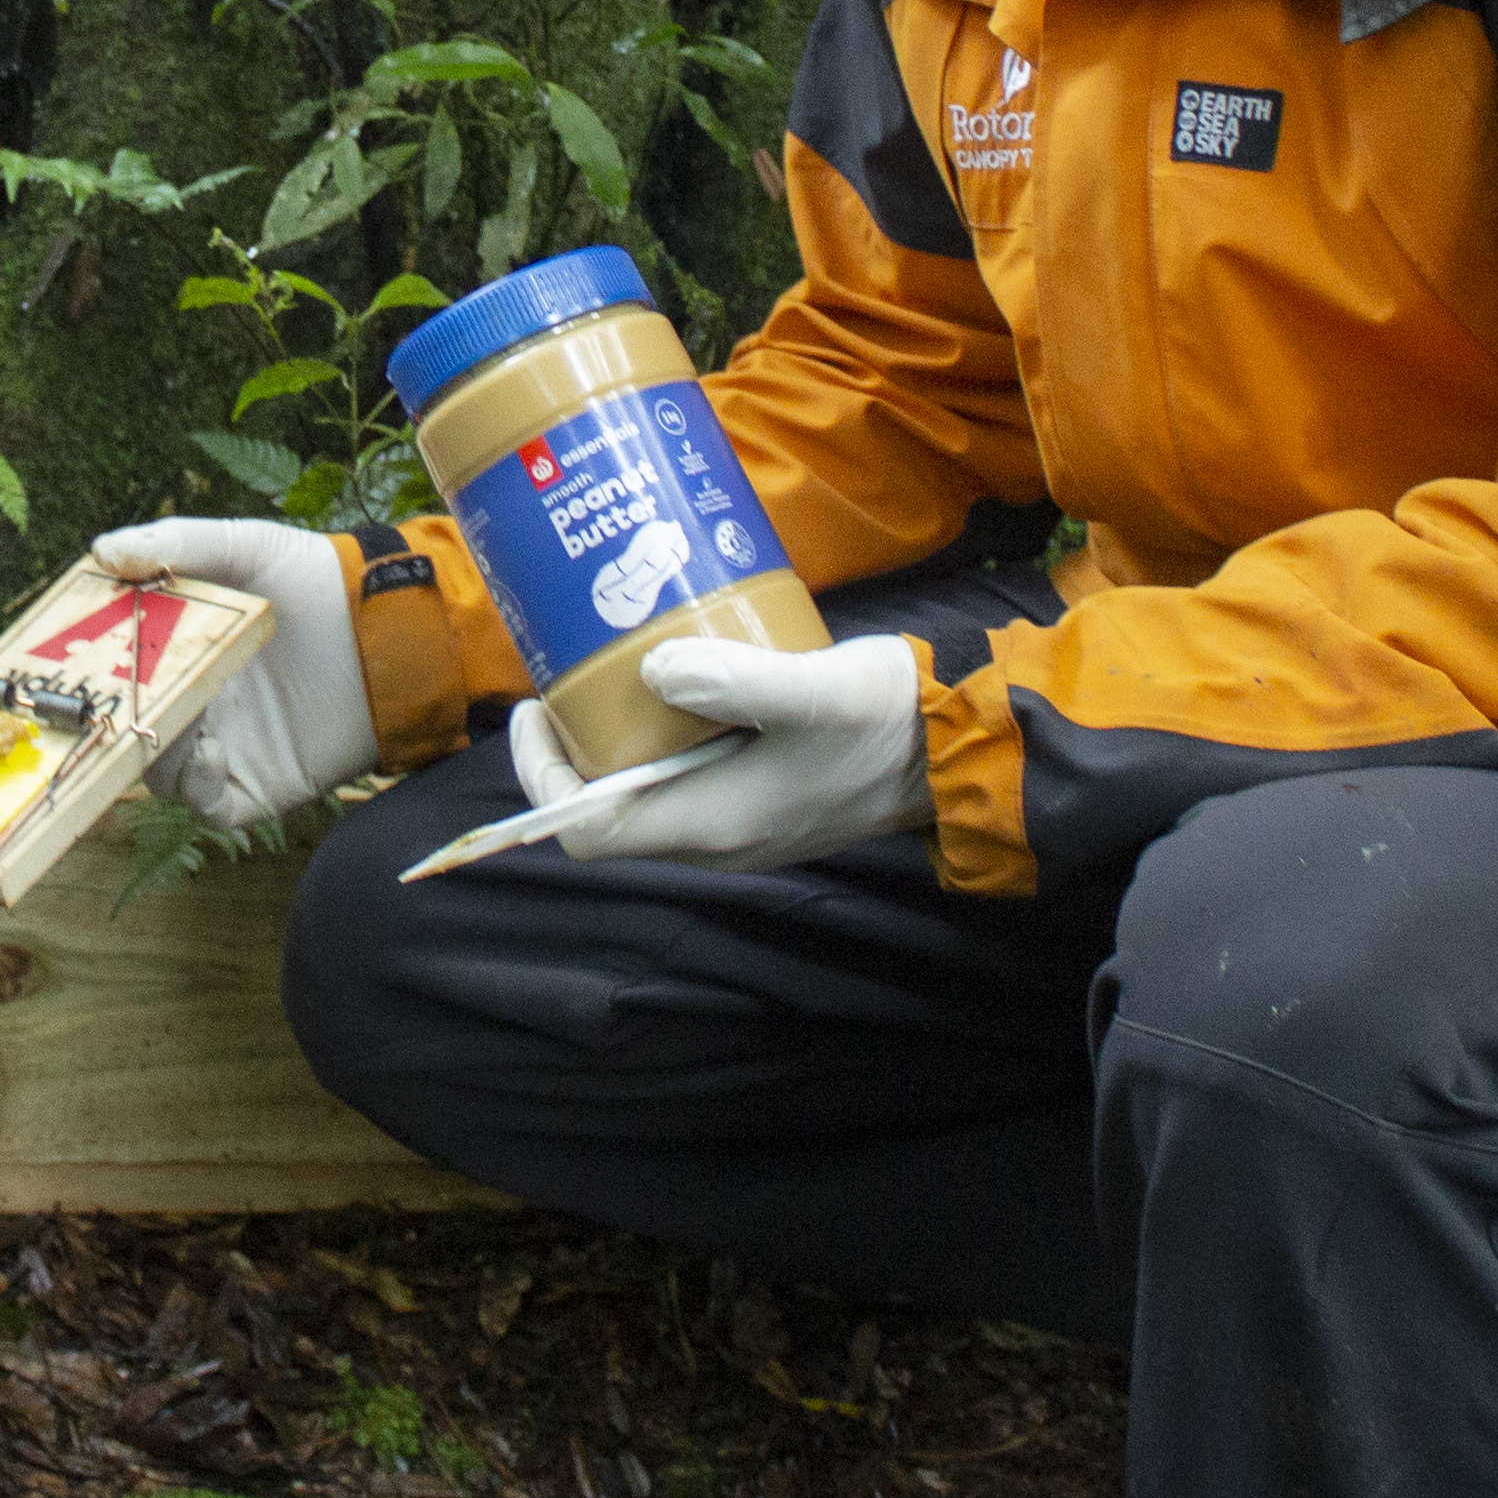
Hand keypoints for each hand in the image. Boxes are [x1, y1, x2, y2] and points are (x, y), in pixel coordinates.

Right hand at [90, 520, 372, 827]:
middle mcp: (200, 705)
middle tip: (101, 699)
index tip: (64, 659)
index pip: (118, 675)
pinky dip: (197, 784)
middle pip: (130, 726)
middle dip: (110, 717)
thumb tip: (100, 551)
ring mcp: (228, 748)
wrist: (393, 627)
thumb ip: (176, 544)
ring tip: (175, 714)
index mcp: (185, 653)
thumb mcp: (246, 546)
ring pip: (159, 769)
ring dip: (155, 746)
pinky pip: (207, 804)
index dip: (89, 672)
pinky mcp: (259, 785)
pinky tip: (212, 748)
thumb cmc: (319, 579)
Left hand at [507, 633, 930, 872]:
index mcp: (714, 824)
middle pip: (608, 808)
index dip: (543, 777)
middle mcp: (718, 836)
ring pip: (646, 788)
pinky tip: (676, 672)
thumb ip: (738, 681)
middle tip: (567, 669)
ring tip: (609, 661)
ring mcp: (741, 822)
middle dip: (573, 744)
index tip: (535, 708)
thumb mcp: (816, 689)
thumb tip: (657, 670)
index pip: (589, 829)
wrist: (963, 748)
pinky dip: (662, 732)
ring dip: (617, 735)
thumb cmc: (891, 721)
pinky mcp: (762, 797)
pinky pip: (686, 774)